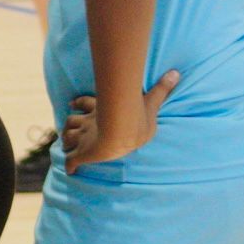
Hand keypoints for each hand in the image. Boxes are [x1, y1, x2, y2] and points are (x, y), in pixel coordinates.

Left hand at [62, 70, 179, 171]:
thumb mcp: (150, 102)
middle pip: (72, 121)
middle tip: (69, 126)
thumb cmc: (135, 118)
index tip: (71, 103)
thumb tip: (176, 73)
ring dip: (67, 140)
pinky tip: (70, 170)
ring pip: (68, 137)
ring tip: (67, 145)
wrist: (121, 132)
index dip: (78, 104)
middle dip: (70, 124)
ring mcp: (84, 139)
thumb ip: (161, 89)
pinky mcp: (83, 154)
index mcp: (100, 111)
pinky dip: (70, 166)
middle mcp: (89, 124)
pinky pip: (72, 161)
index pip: (85, 104)